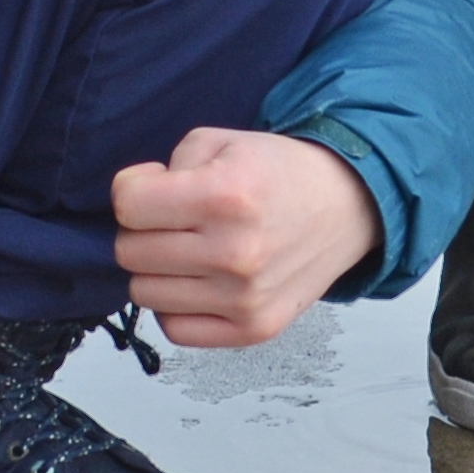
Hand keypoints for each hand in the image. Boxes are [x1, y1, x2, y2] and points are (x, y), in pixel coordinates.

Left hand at [113, 129, 380, 349]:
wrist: (345, 207)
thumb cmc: (279, 174)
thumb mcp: (221, 142)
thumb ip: (167, 168)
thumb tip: (134, 210)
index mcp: (225, 196)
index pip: (128, 206)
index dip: (132, 189)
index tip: (153, 185)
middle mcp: (235, 253)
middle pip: (129, 252)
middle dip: (141, 229)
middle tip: (173, 218)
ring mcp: (244, 299)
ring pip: (144, 293)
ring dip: (157, 269)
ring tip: (189, 248)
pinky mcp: (252, 330)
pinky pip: (174, 329)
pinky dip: (176, 305)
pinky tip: (199, 280)